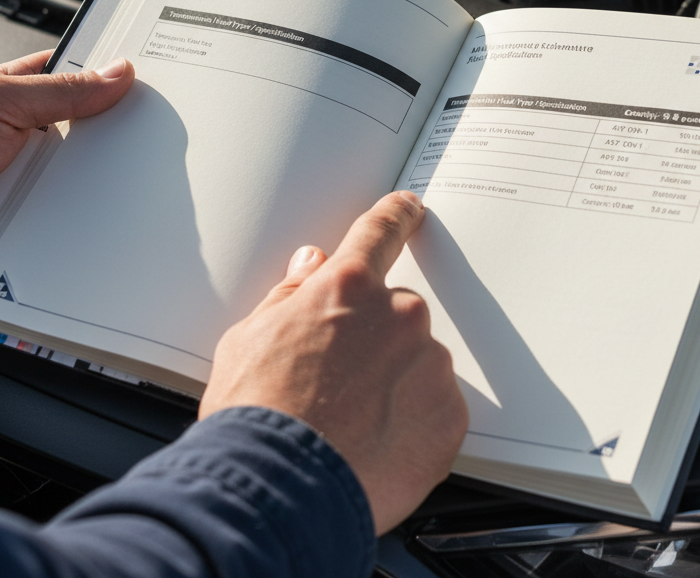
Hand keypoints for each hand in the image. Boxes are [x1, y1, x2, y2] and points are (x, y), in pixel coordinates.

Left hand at [0, 50, 134, 279]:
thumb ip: (59, 88)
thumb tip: (114, 73)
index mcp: (8, 92)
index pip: (70, 77)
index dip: (104, 77)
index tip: (142, 81)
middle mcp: (14, 134)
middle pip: (79, 130)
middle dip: (103, 135)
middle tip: (133, 136)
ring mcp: (15, 176)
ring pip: (73, 175)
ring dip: (84, 180)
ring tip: (97, 177)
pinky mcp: (16, 216)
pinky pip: (59, 213)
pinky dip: (70, 216)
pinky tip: (78, 214)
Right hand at [199, 190, 468, 533]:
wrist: (280, 491)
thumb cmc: (255, 417)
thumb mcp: (250, 338)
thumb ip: (289, 294)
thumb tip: (310, 265)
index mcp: (349, 286)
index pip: (380, 232)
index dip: (395, 216)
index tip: (408, 208)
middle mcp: (399, 315)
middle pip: (397, 314)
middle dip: (375, 339)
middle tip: (339, 383)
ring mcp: (429, 365)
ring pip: (418, 362)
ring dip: (395, 382)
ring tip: (352, 423)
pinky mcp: (449, 417)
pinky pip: (436, 409)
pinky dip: (414, 423)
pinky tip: (376, 444)